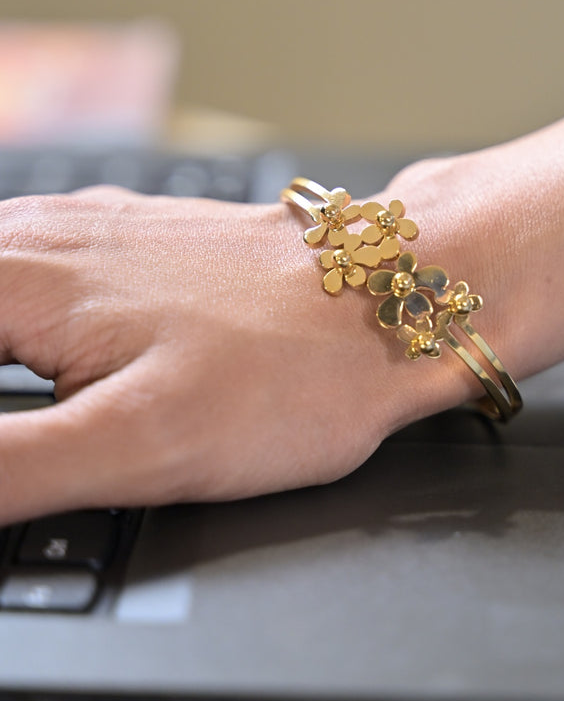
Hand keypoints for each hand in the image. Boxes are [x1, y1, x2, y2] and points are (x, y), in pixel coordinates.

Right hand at [0, 188, 464, 524]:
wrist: (389, 300)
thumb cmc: (288, 369)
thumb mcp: (137, 445)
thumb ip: (6, 469)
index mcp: (18, 280)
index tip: (11, 450)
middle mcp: (41, 236)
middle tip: (18, 438)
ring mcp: (88, 231)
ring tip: (23, 403)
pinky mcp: (128, 243)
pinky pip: (21, 257)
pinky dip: (4, 298)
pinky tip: (21, 331)